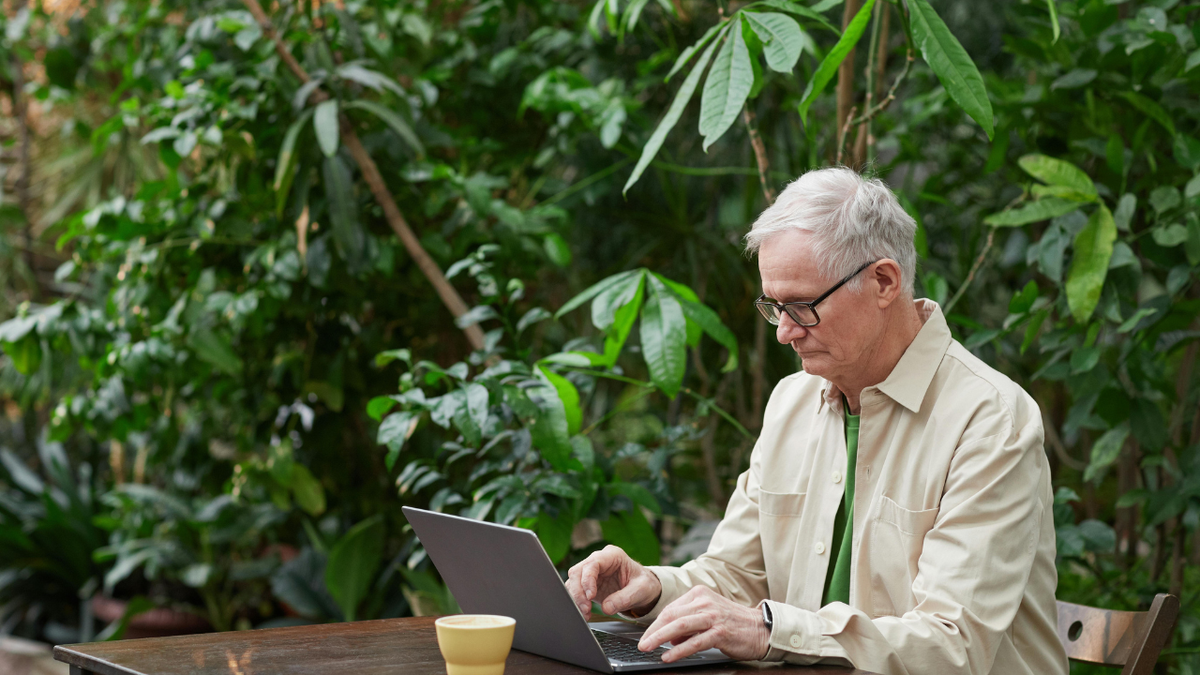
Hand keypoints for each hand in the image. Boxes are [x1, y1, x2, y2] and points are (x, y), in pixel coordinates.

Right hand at [565, 545, 661, 620]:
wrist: (643, 590)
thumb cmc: (644, 584)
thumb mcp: (641, 590)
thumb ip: (625, 598)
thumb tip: (606, 608)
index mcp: (612, 555)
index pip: (592, 563)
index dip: (587, 579)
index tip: (590, 596)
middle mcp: (599, 561)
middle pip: (577, 571)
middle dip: (579, 591)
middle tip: (586, 609)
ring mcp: (591, 572)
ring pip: (573, 581)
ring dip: (576, 598)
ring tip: (585, 614)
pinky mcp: (587, 584)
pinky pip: (575, 591)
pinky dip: (577, 602)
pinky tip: (585, 613)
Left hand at [636, 587, 769, 662]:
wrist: (760, 628)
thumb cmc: (732, 623)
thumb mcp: (707, 616)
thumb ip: (687, 624)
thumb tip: (668, 638)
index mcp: (699, 594)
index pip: (671, 608)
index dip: (655, 624)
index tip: (645, 636)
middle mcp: (704, 601)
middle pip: (671, 615)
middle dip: (653, 631)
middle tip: (641, 643)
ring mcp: (712, 616)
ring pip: (680, 626)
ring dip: (660, 638)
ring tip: (648, 647)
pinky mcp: (720, 632)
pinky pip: (695, 641)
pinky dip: (679, 650)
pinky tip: (668, 656)